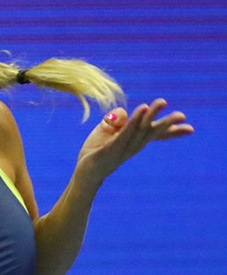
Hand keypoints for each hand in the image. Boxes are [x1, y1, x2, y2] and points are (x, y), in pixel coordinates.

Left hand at [76, 98, 193, 183]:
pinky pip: (124, 134)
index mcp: (135, 140)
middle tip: (182, 115)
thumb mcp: (107, 129)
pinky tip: (141, 110)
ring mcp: (123, 147)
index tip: (190, 129)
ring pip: (140, 130)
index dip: (173, 132)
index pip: (156, 135)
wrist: (84, 170)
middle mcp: (133, 145)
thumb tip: (124, 112)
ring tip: (161, 103)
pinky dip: (133, 122)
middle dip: (167, 122)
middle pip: (151, 130)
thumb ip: (117, 119)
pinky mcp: (111, 149)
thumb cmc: (97, 149)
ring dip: (151, 116)